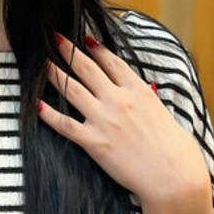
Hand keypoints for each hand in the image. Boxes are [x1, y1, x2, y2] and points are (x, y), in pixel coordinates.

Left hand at [38, 32, 210, 213]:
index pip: (112, 61)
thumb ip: (146, 100)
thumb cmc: (176, 149)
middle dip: (69, 50)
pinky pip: (65, 124)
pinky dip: (49, 114)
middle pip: (87, 68)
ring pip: (72, 89)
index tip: (85, 38)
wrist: (173, 176)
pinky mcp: (94, 142)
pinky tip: (37, 105)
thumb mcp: (164, 113)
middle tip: (55, 38)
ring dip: (55, 74)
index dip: (96, 48)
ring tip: (43, 63)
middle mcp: (118, 100)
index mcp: (138, 90)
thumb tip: (141, 91)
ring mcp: (104, 119)